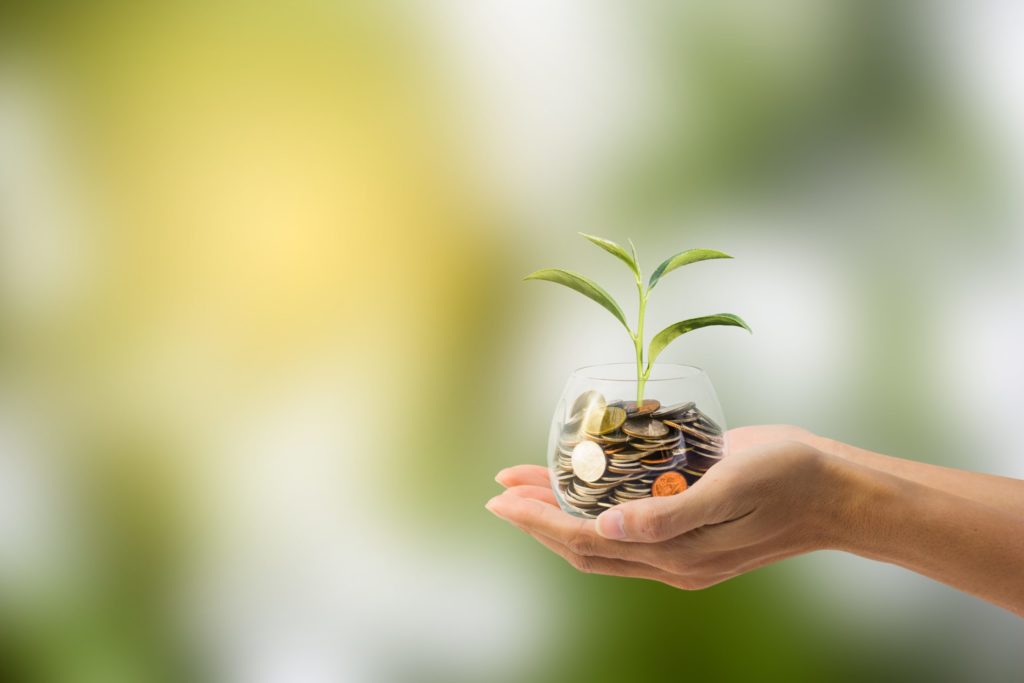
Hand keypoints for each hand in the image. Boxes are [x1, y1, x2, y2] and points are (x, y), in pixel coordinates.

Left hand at [486, 439, 849, 589]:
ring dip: (560, 511)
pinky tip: (581, 483)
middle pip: (585, 544)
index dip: (539, 522)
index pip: (588, 541)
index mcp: (678, 554)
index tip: (502, 500)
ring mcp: (681, 546)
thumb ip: (669, 514)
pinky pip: (628, 524)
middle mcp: (672, 557)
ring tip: (524, 483)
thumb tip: (607, 528)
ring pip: (601, 536)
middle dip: (537, 518)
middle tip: (500, 490)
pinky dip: (595, 506)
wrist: (837, 492)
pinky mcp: (689, 526)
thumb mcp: (731, 488)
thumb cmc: (790, 481)